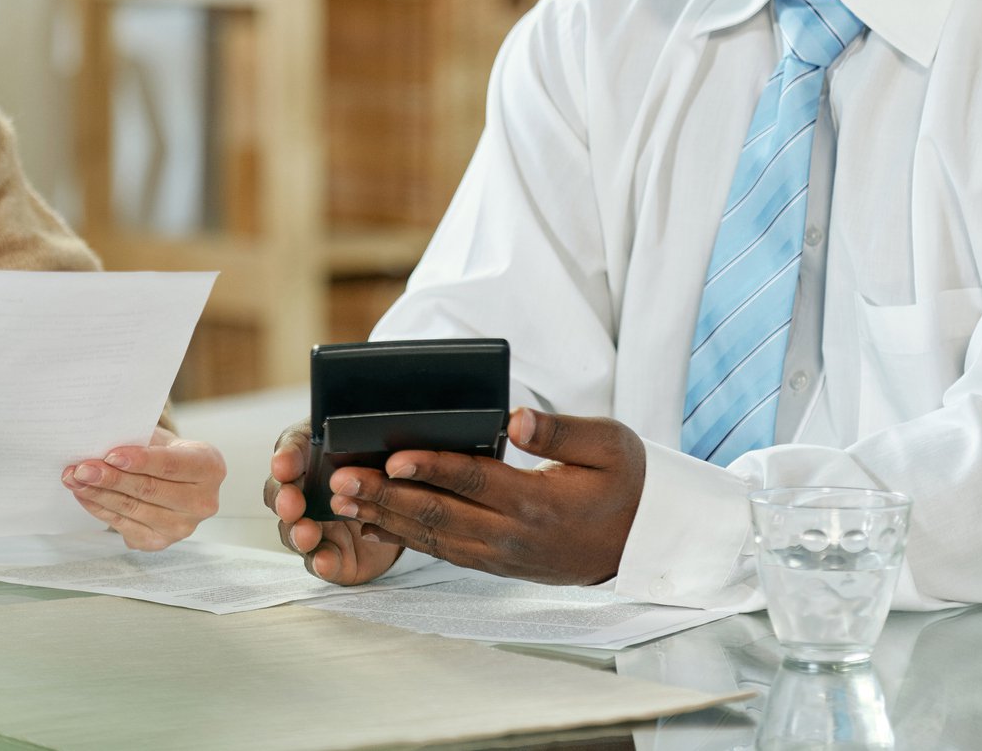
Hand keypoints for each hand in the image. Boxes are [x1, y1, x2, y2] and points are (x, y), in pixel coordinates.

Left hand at [63, 427, 223, 550]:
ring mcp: (182, 527)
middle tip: (82, 468)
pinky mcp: (159, 542)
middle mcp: (203, 502)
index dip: (140, 460)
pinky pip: (122, 524)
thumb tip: (100, 444)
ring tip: (74, 479)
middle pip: (149, 490)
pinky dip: (99, 507)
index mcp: (210, 467)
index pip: (172, 465)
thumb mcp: (163, 439)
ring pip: (132, 508)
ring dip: (98, 493)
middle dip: (111, 478)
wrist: (176, 481)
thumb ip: (140, 441)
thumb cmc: (167, 453)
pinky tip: (84, 495)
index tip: (111, 455)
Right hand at [263, 421, 404, 585]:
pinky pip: (321, 561)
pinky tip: (325, 560)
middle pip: (281, 494)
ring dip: (297, 532)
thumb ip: (368, 437)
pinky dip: (321, 562)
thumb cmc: (382, 467)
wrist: (405, 510)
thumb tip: (374, 419)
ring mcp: (315, 526)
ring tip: (307, 533)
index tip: (285, 464)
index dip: (287, 457)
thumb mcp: (378, 445)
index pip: (292, 449)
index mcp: (314, 454)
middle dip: (284, 498)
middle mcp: (306, 492)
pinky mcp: (331, 555)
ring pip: (293, 531)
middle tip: (292, 502)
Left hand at [327, 408, 644, 584]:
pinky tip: (373, 522)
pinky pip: (442, 551)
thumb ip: (561, 432)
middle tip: (341, 479)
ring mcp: (501, 555)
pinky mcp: (494, 563)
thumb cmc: (625, 483)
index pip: (476, 482)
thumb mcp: (609, 445)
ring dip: (384, 517)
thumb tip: (518, 418)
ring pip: (433, 538)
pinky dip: (403, 538)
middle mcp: (513, 536)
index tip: (393, 458)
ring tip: (342, 498)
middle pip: (439, 515)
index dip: (432, 469)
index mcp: (539, 503)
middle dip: (386, 496)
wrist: (641, 542)